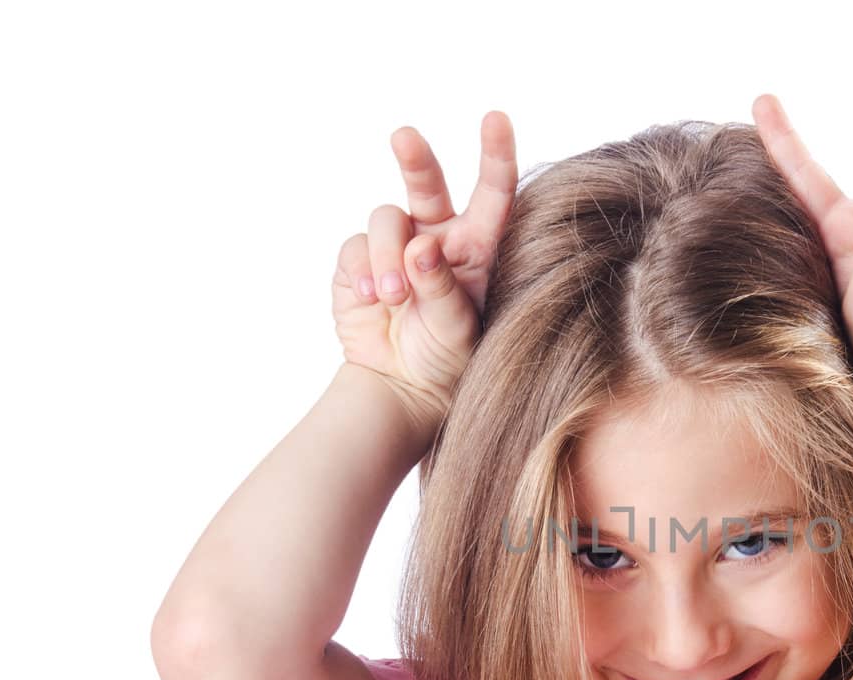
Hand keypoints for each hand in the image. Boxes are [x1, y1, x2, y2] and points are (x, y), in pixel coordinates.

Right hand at [331, 115, 517, 429]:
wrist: (400, 387)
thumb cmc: (446, 361)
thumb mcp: (458, 330)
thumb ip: (442, 288)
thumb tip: (420, 246)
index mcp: (477, 249)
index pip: (493, 195)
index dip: (495, 155)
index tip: (496, 118)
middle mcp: (437, 237)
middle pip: (427, 183)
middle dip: (416, 158)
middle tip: (405, 137)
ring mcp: (396, 246)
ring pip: (387, 218)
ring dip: (387, 254)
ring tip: (392, 297)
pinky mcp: (359, 261)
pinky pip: (356, 247)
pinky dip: (363, 271)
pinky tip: (371, 300)